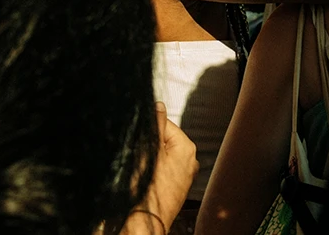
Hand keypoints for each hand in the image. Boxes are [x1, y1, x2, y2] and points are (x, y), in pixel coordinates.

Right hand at [122, 102, 198, 232]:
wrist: (143, 223)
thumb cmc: (146, 190)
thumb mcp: (148, 150)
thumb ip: (156, 125)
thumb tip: (159, 105)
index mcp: (187, 147)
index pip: (164, 123)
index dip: (148, 129)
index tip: (138, 138)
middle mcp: (190, 161)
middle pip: (164, 139)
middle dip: (150, 144)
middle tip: (139, 156)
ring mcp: (183, 176)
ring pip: (162, 155)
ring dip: (150, 157)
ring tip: (141, 169)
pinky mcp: (175, 188)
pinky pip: (162, 170)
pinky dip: (153, 170)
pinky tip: (145, 179)